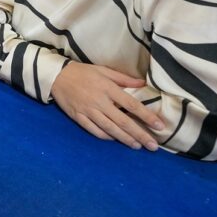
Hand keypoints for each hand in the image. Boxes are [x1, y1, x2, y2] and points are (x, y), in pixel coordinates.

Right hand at [50, 62, 164, 150]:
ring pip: (110, 129)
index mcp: (108, 88)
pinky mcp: (79, 117)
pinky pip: (94, 131)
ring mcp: (88, 111)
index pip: (132, 105)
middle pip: (123, 122)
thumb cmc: (83, 72)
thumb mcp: (104, 70)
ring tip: (137, 146)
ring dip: (125, 139)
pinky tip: (115, 140)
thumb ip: (123, 79)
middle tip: (153, 146)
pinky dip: (106, 137)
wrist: (57, 76)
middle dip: (140, 135)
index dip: (147, 116)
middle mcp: (100, 102)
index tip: (160, 126)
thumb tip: (142, 84)